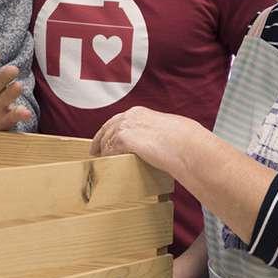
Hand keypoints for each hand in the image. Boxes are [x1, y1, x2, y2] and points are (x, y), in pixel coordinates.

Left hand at [89, 106, 203, 175]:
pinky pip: (109, 151)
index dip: (109, 131)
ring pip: (106, 141)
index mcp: (139, 112)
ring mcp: (125, 127)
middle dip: (99, 140)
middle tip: (94, 151)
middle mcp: (129, 117)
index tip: (104, 138)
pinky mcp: (123, 140)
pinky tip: (105, 165)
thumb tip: (158, 142)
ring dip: (102, 152)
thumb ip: (154, 132)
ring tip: (99, 162)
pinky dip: (106, 159)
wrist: (183, 144)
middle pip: (106, 129)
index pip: (117, 120)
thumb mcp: (166, 129)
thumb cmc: (182, 139)